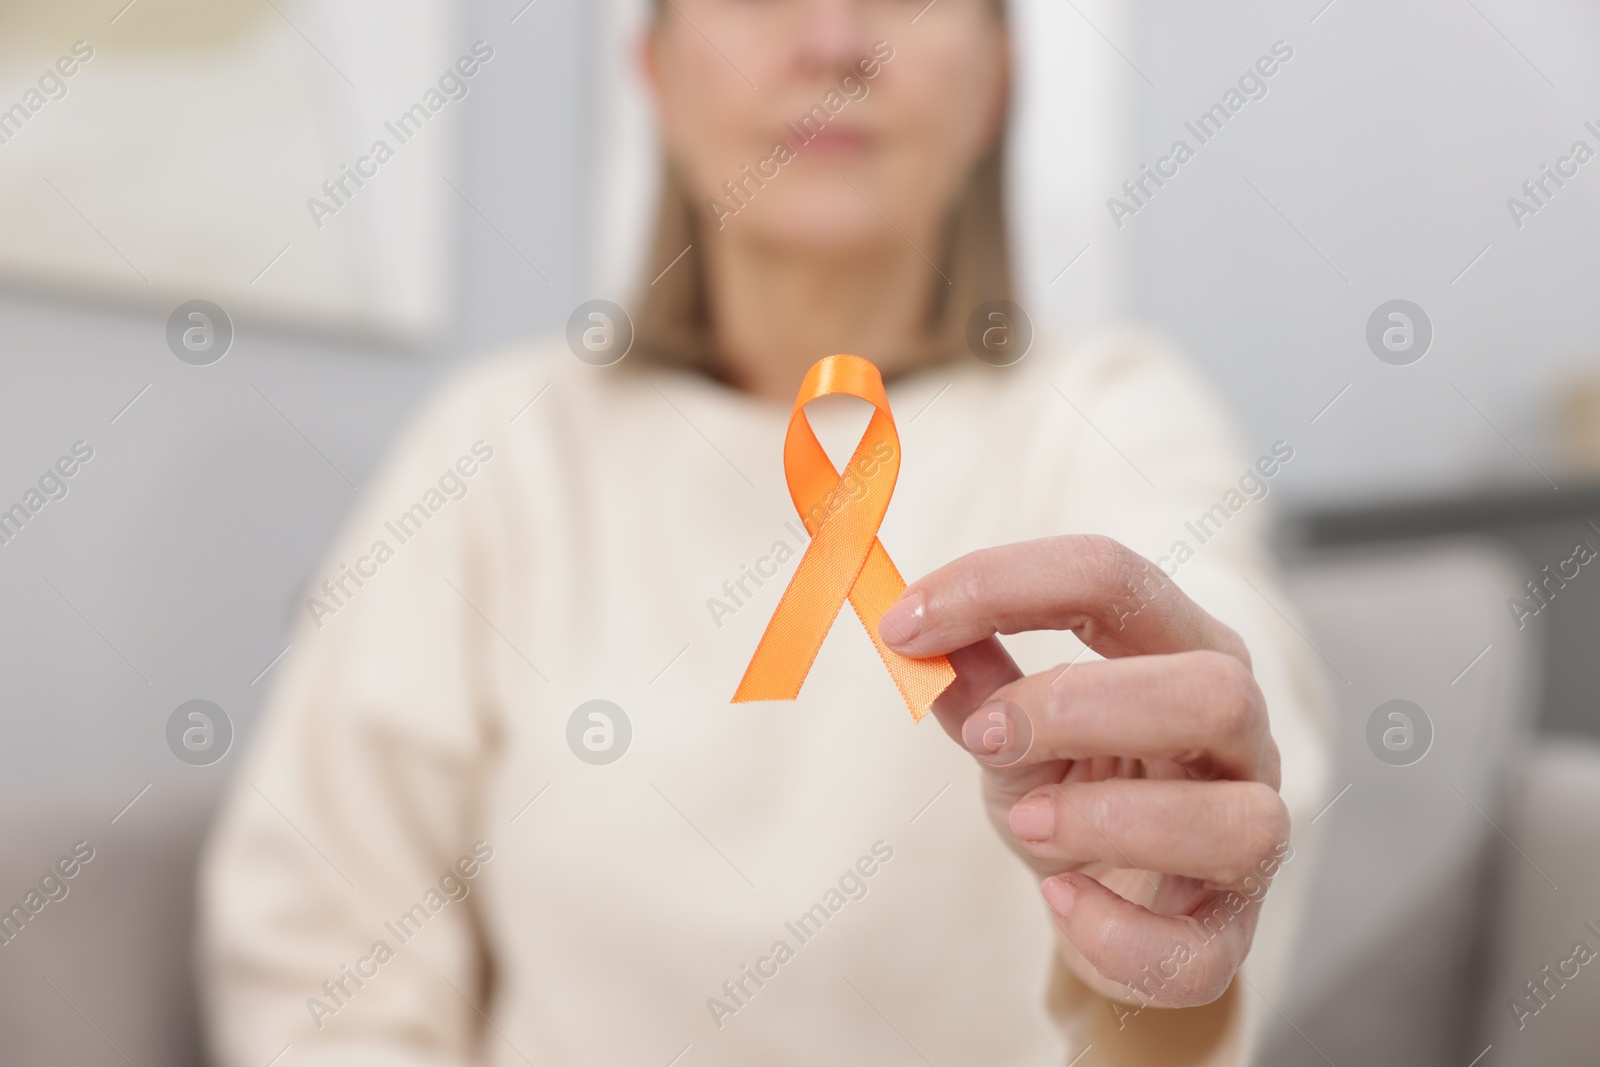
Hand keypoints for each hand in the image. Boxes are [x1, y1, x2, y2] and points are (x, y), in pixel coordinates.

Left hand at [879, 535, 1288, 1008]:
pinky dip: (1115, 932)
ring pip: (1240, 820)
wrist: (1106, 913)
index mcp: (1182, 650)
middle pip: (1213, 688)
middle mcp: (1239, 734)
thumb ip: (972, 682)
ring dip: (1111, 821)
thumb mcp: (1012, 732)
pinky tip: (1061, 904)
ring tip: (1029, 824)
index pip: (1113, 575)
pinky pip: (1199, 949)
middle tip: (986, 737)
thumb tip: (914, 635)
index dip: (1001, 586)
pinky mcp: (1228, 936)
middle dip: (1077, 706)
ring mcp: (1251, 836)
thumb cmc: (1070, 797)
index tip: (903, 624)